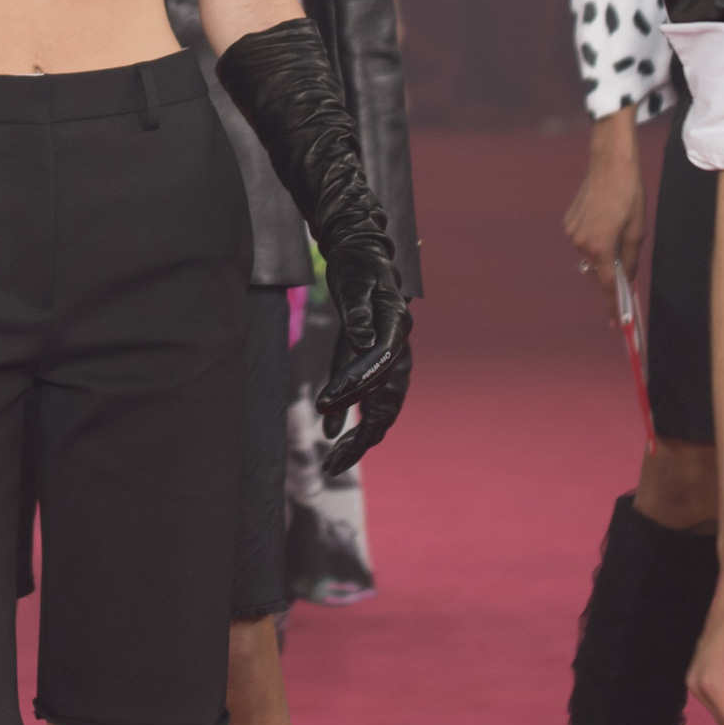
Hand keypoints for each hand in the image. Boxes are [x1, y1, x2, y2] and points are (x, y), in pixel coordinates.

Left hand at [318, 284, 410, 476]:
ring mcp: (392, 367)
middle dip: (361, 437)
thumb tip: (362, 340)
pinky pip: (370, 407)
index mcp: (397, 330)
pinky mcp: (377, 371)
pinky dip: (354, 426)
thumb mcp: (354, 283)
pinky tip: (332, 441)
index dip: (354, 385)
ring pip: (380, 414)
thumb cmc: (358, 268)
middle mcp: (400, 354)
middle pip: (386, 405)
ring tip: (332, 466)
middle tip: (333, 464)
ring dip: (358, 441)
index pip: (381, 366)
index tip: (323, 403)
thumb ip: (357, 312)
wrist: (365, 258)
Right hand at [564, 106, 643, 311]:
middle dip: (610, 275)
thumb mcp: (637, 230)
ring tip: (618, 231)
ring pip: (590, 255)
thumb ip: (630, 259)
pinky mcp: (569, 221)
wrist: (610, 164)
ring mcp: (572, 232)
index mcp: (601, 246)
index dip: (613, 305)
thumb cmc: (629, 195)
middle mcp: (581, 242)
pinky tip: (605, 220)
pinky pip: (583, 240)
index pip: (607, 285)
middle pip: (597, 271)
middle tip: (626, 274)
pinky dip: (594, 239)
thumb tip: (626, 278)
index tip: (617, 323)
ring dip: (603, 253)